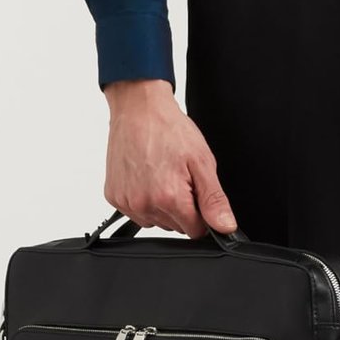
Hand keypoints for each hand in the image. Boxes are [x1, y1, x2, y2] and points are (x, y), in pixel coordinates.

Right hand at [100, 79, 237, 236]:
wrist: (139, 109)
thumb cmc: (170, 130)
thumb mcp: (202, 162)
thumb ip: (214, 200)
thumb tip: (225, 227)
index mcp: (170, 198)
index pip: (195, 230)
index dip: (200, 212)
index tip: (195, 190)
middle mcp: (145, 204)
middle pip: (175, 226)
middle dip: (181, 207)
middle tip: (178, 176)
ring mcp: (127, 202)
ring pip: (155, 221)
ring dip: (161, 205)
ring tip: (161, 174)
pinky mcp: (114, 196)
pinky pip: (136, 212)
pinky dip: (143, 199)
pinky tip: (146, 176)